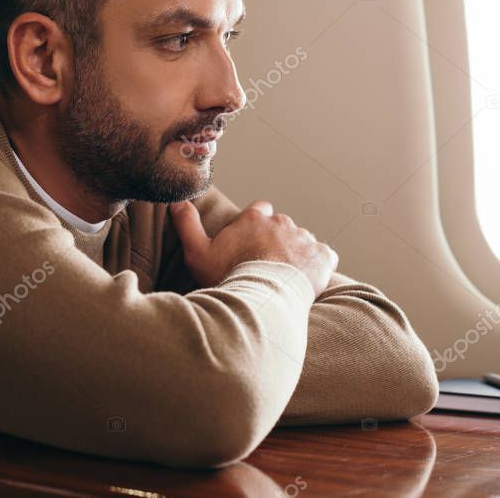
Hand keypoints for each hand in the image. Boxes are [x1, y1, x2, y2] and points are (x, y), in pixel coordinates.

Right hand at [169, 199, 335, 296]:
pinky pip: (324, 257)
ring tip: (285, 278)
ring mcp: (304, 239)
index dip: (257, 225)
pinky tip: (308, 280)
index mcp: (255, 218)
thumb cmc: (228, 276)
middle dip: (277, 242)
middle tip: (266, 265)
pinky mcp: (322, 257)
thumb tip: (175, 201)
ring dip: (296, 255)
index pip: (260, 210)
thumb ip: (187, 224)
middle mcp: (282, 222)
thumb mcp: (197, 252)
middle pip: (282, 227)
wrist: (262, 299)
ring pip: (302, 242)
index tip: (251, 243)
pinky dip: (318, 266)